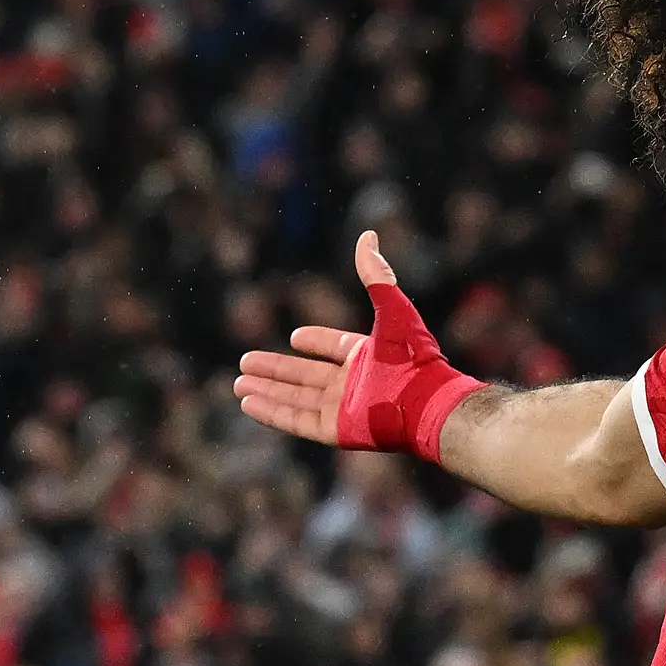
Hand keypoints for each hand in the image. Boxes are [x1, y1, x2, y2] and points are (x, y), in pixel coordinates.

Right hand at [235, 231, 482, 455]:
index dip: (316, 342)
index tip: (295, 337)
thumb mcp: (393, 308)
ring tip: (238, 384)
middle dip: (276, 370)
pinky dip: (273, 412)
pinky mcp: (337, 431)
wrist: (426, 401)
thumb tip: (367, 234)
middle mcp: (354, 384)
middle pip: (306, 376)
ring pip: (296, 399)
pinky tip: (248, 403)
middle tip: (246, 363)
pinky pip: (297, 420)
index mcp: (369, 357)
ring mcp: (344, 410)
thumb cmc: (413, 356)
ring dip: (268, 391)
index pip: (335, 348)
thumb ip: (376, 275)